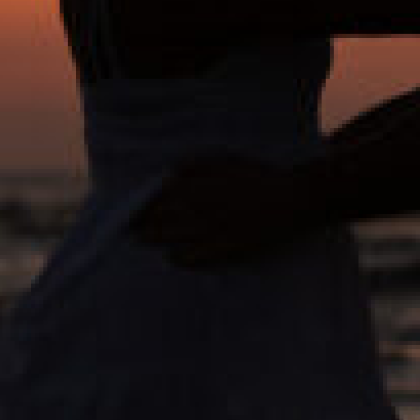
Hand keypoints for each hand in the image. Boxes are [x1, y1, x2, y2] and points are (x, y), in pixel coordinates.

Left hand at [135, 154, 317, 266]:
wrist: (291, 199)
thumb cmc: (257, 175)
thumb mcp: (225, 160)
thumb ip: (195, 166)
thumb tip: (168, 173)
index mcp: (199, 186)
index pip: (160, 199)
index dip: (141, 206)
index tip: (129, 210)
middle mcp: (201, 210)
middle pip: (162, 221)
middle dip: (142, 225)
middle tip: (128, 229)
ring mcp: (213, 231)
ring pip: (173, 239)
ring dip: (156, 240)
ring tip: (142, 241)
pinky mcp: (226, 249)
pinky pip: (196, 258)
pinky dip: (181, 258)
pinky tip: (173, 258)